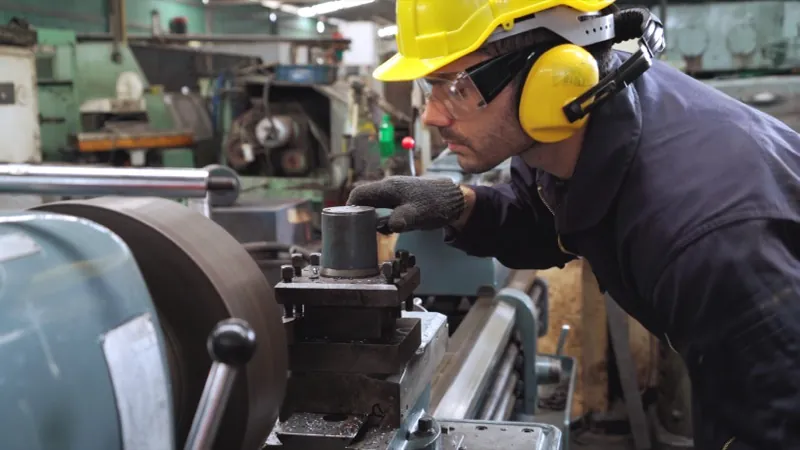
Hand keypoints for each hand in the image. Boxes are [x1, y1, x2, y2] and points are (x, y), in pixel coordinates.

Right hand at [346, 176, 465, 232]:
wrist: (453, 200)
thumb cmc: (435, 205)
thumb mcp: (417, 215)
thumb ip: (401, 220)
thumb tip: (387, 228)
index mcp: (389, 188)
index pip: (360, 193)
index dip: (349, 206)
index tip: (345, 220)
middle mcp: (389, 188)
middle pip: (364, 198)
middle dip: (357, 212)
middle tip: (354, 229)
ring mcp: (395, 193)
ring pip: (374, 203)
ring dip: (369, 216)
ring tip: (367, 232)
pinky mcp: (402, 199)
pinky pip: (384, 207)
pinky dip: (380, 217)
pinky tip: (385, 229)